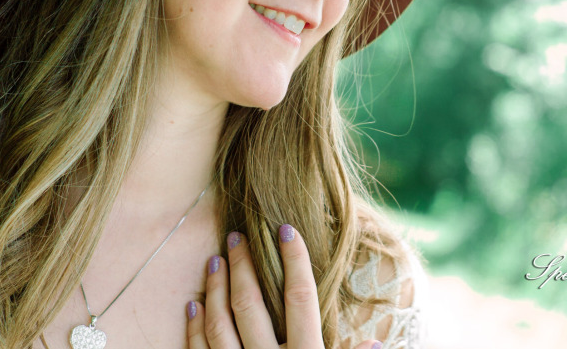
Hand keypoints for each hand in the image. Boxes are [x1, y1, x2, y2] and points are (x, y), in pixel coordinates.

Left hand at [186, 224, 381, 348]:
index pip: (300, 298)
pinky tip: (193, 305)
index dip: (294, 260)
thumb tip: (374, 342)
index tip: (286, 229)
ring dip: (215, 290)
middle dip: (243, 266)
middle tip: (236, 237)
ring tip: (215, 261)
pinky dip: (194, 327)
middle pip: (251, 305)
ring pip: (220, 326)